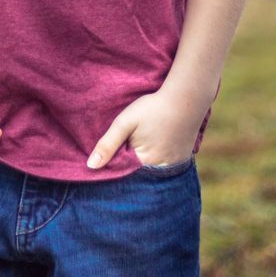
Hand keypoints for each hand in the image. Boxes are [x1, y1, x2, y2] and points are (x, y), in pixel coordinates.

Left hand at [86, 88, 201, 169]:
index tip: (110, 157)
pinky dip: (157, 164)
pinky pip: (164, 169)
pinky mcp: (181, 162)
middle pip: (137, 177)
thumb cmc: (152, 109)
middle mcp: (160, 172)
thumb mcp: (125, 122)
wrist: (185, 99)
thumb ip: (108, 144)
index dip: (114, 167)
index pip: (122, 175)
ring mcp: (173, 168)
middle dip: (128, 170)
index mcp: (143, 164)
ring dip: (143, 168)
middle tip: (129, 146)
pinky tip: (155, 148)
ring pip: (151, 174)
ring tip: (142, 147)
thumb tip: (90, 167)